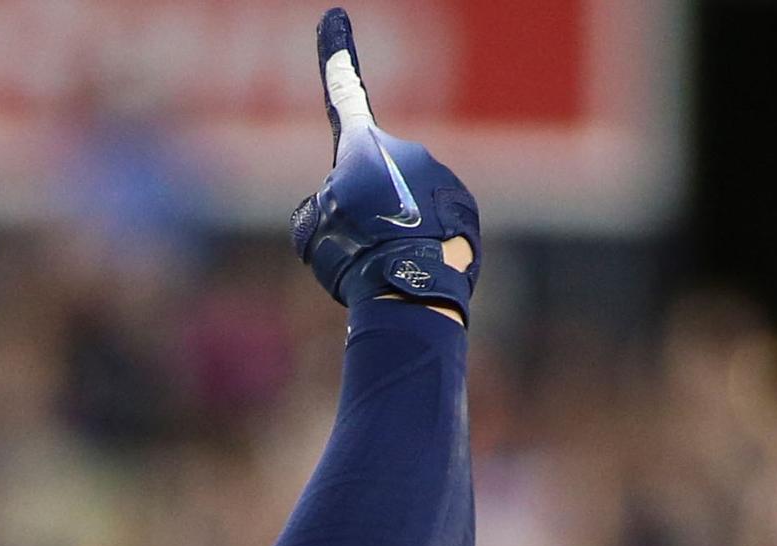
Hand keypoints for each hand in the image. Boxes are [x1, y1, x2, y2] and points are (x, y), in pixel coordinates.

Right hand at [291, 8, 479, 318]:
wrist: (409, 286)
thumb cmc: (353, 257)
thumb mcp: (311, 232)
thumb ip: (324, 206)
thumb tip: (349, 209)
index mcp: (362, 146)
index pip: (344, 94)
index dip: (335, 57)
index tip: (334, 18)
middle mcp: (406, 149)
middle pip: (377, 175)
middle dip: (368, 205)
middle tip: (360, 243)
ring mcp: (440, 176)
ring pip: (410, 201)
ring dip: (397, 228)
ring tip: (387, 262)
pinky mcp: (464, 206)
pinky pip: (436, 221)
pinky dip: (423, 243)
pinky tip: (414, 267)